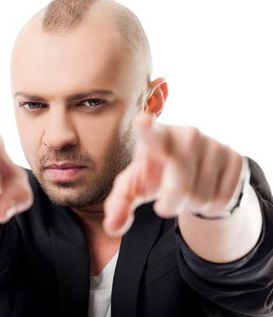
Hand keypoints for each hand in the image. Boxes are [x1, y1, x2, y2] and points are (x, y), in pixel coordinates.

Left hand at [103, 113, 243, 236]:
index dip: (147, 129)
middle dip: (170, 204)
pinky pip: (222, 200)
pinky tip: (205, 190)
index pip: (151, 134)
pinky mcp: (235, 159)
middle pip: (180, 188)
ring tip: (187, 190)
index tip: (141, 120)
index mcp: (156, 138)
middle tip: (166, 200)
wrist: (194, 171)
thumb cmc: (155, 174)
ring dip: (190, 205)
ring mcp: (214, 145)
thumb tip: (111, 227)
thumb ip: (119, 204)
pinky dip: (210, 206)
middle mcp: (186, 135)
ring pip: (202, 198)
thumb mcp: (134, 187)